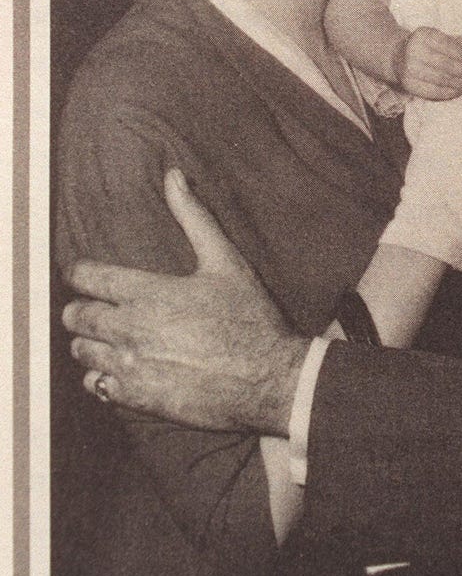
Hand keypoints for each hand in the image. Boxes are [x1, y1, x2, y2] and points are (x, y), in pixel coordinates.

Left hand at [62, 169, 308, 435]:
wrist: (270, 378)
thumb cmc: (250, 317)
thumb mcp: (225, 260)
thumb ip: (194, 217)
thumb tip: (174, 176)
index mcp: (148, 293)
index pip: (88, 278)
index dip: (78, 274)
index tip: (81, 274)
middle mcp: (131, 329)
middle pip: (77, 317)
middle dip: (79, 308)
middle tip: (92, 306)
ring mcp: (132, 366)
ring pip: (83, 352)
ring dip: (88, 341)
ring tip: (105, 336)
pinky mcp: (139, 398)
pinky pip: (97, 386)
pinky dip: (100, 376)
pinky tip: (119, 367)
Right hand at [393, 26, 461, 98]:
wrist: (398, 57)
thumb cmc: (428, 47)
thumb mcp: (441, 38)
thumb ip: (459, 43)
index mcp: (423, 35)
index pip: (448, 45)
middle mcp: (414, 51)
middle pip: (446, 65)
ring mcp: (410, 70)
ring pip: (442, 80)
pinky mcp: (410, 85)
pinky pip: (434, 92)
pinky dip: (451, 92)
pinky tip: (460, 90)